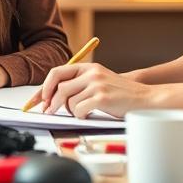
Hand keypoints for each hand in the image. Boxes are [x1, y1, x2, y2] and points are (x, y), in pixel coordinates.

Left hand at [40, 62, 154, 118]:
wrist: (144, 98)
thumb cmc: (120, 94)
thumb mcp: (99, 81)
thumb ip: (80, 84)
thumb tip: (54, 96)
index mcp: (88, 67)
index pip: (57, 73)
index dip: (44, 87)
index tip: (38, 100)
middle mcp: (91, 73)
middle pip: (59, 87)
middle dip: (50, 102)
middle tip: (49, 111)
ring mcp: (97, 85)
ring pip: (69, 101)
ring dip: (70, 111)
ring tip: (81, 112)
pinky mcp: (102, 98)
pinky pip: (79, 110)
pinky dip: (80, 116)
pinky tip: (88, 114)